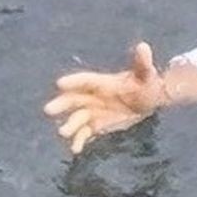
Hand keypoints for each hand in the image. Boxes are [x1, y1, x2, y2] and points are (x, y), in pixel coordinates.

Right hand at [44, 42, 186, 154]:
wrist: (148, 99)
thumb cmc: (146, 83)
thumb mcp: (146, 74)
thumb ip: (142, 63)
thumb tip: (144, 46)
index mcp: (102, 82)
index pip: (85, 81)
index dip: (73, 82)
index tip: (60, 84)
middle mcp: (93, 96)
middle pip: (74, 99)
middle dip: (62, 104)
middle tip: (49, 110)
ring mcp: (94, 111)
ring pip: (78, 118)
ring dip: (70, 125)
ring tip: (62, 133)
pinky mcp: (97, 125)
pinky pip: (85, 133)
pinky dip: (79, 140)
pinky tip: (75, 150)